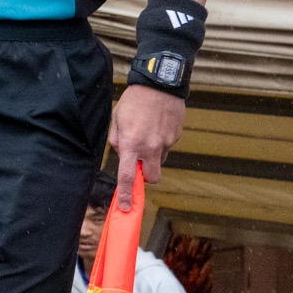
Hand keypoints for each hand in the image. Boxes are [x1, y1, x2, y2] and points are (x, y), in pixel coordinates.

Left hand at [108, 84, 186, 209]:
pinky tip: (156, 125)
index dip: (126, 194)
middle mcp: (151, 147)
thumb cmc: (134, 101)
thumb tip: (121, 154)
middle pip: (152, 178)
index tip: (125, 207)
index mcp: (132, 144)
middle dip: (146, 176)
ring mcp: (166, 143)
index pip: (128, 176)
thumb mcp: (116, 119)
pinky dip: (160, 141)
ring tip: (146, 132)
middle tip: (139, 163)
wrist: (160, 85)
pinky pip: (166, 146)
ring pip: (160, 160)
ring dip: (152, 154)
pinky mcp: (176, 137)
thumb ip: (116, 140)